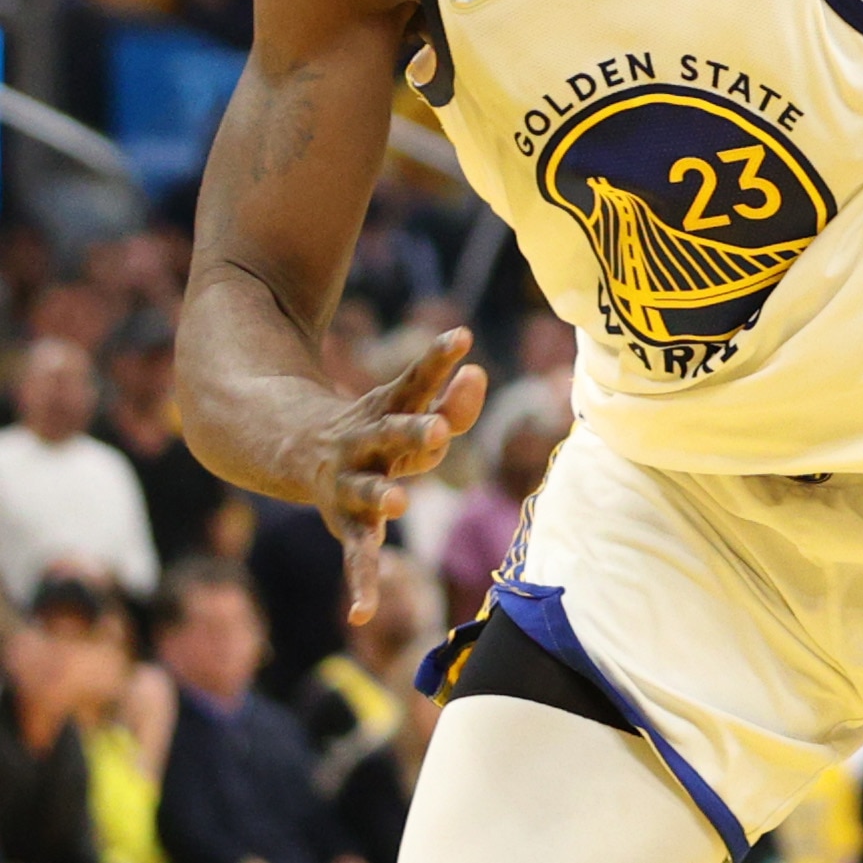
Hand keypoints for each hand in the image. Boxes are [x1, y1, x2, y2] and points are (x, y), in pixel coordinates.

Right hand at [306, 328, 485, 625]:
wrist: (293, 447)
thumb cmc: (377, 424)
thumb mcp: (408, 405)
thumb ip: (451, 396)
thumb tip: (478, 370)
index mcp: (386, 410)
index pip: (417, 383)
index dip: (437, 359)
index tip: (460, 336)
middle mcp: (367, 445)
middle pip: (394, 435)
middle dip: (415, 431)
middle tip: (438, 428)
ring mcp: (353, 485)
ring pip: (369, 491)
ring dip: (382, 497)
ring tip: (398, 503)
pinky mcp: (348, 523)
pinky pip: (357, 555)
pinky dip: (361, 584)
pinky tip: (362, 615)